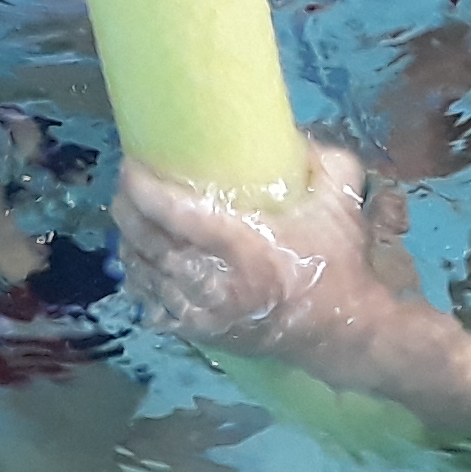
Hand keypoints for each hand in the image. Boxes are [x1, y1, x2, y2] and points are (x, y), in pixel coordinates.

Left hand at [110, 142, 414, 368]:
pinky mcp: (204, 335)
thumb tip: (293, 136)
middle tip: (125, 186)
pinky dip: (140, 283)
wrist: (345, 334)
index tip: (132, 166)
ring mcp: (207, 314)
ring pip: (146, 275)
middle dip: (127, 212)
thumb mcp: (342, 206)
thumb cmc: (338, 265)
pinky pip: (154, 307)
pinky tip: (138, 263)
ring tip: (127, 219)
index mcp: (247, 249)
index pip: (178, 216)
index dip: (145, 190)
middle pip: (151, 244)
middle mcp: (219, 284)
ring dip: (129, 245)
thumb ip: (326, 163)